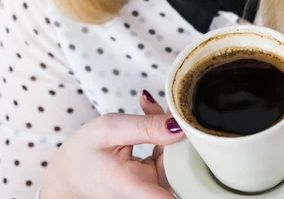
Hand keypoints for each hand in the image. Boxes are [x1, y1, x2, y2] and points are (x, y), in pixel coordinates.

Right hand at [40, 90, 183, 197]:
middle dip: (178, 133)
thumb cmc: (81, 154)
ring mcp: (151, 188)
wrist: (66, 176)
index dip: (195, 170)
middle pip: (181, 165)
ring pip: (176, 158)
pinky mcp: (153, 182)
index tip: (202, 144)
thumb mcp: (109, 129)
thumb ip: (145, 126)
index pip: (177, 192)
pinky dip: (162, 136)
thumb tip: (179, 125)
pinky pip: (168, 157)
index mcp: (134, 186)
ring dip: (169, 132)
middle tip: (165, 107)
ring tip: (151, 109)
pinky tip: (151, 116)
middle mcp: (147, 193)